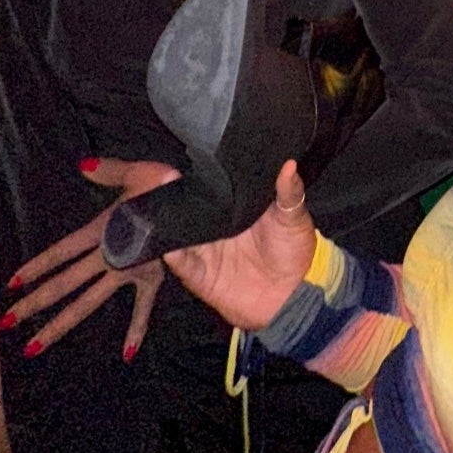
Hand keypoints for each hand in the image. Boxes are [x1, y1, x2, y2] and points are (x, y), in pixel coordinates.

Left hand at [1, 158, 179, 360]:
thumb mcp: (137, 171)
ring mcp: (129, 272)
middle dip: (34, 304)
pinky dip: (136, 331)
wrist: (199, 207)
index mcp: (102, 231)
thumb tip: (83, 164)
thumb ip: (108, 170)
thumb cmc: (169, 186)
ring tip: (33, 348)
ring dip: (60, 325)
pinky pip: (142, 309)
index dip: (36, 266)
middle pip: (64, 284)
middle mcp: (109, 256)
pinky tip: (126, 354)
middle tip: (5, 323)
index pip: (61, 252)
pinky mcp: (152, 279)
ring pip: (88, 303)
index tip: (11, 284)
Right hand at [165, 160, 314, 332]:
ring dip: (167, 222)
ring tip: (159, 204)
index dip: (201, 174)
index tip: (190, 157)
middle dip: (176, 195)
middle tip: (165, 176)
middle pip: (189, 208)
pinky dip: (173, 255)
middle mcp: (215, 226)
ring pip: (178, 233)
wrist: (292, 295)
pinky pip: (181, 263)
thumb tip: (290, 164)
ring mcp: (205, 249)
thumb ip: (289, 192)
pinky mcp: (199, 274)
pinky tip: (168, 244)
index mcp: (235, 208)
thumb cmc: (294, 250)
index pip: (213, 187)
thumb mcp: (294, 217)